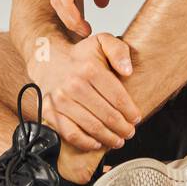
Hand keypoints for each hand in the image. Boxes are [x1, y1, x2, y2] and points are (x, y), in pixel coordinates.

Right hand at [26, 32, 140, 151]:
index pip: (117, 97)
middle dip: (122, 127)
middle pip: (106, 114)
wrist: (49, 61)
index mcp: (89, 68)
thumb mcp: (102, 42)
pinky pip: (70, 134)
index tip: (136, 118)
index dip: (130, 111)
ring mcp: (60, 100)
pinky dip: (86, 142)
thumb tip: (128, 70)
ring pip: (91, 126)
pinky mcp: (49, 112)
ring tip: (118, 140)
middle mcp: (73, 85)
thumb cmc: (81, 56)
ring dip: (108, 137)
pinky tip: (97, 143)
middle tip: (129, 132)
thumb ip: (119, 51)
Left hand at [50, 0, 131, 35]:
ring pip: (57, 0)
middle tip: (83, 36)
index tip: (85, 28)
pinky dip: (69, 9)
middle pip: (56, 1)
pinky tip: (80, 20)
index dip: (72, 14)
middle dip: (68, 21)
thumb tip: (101, 4)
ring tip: (83, 32)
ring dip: (69, 19)